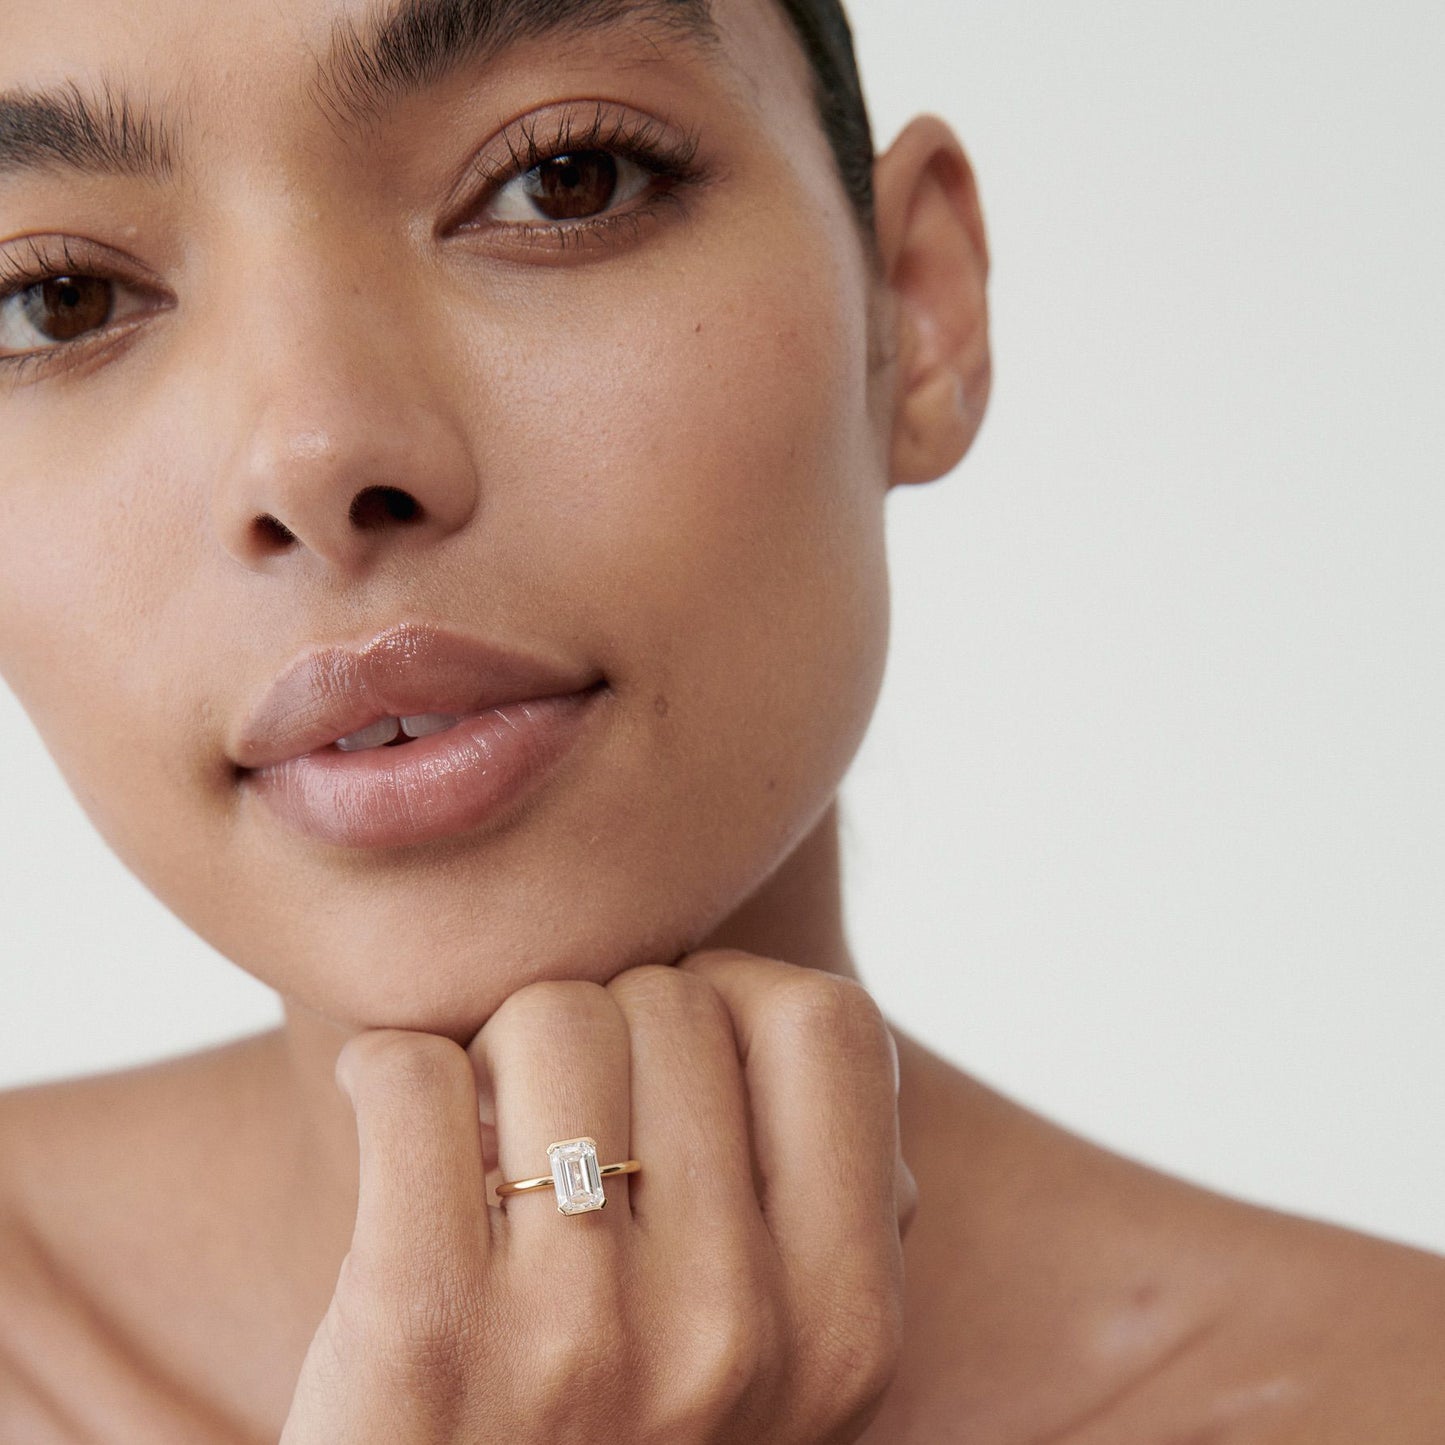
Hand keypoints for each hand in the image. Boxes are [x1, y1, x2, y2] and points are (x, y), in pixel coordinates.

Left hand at [279, 951, 914, 1443]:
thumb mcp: (778, 1377)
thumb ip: (818, 1217)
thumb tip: (787, 1016)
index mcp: (843, 1331)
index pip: (826, 1025)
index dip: (742, 997)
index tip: (673, 1047)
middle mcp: (734, 1334)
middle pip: (670, 1004)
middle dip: (604, 1029)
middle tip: (561, 1110)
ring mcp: (580, 1339)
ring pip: (551, 1019)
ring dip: (498, 1050)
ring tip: (485, 1132)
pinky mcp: (422, 1335)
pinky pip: (415, 1078)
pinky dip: (388, 1071)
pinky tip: (391, 1118)